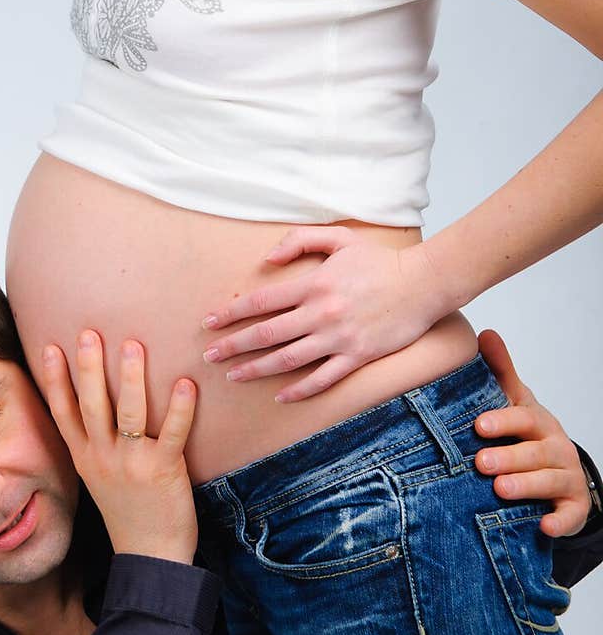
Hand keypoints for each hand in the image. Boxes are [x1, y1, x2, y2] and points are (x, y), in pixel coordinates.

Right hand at [43, 330, 198, 563]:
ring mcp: (131, 463)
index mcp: (85, 457)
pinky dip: (179, 407)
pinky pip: (171, 432)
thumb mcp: (100, 477)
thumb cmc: (130, 511)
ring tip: (132, 345)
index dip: (54, 379)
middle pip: (90, 404)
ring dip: (129, 377)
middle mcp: (102, 457)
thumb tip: (97, 407)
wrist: (151, 555)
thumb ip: (96, 444)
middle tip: (89, 333)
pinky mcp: (164, 469)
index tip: (49, 347)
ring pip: (127, 412)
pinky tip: (185, 383)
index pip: (63, 412)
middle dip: (88, 367)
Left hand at [201, 227, 444, 401]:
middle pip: (266, 334)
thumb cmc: (381, 261)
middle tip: (209, 354)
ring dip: (257, 369)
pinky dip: (300, 390)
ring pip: (288, 359)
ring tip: (234, 375)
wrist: (424, 283)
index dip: (231, 313)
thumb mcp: (339, 238)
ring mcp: (339, 337)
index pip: (261, 301)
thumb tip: (267, 260)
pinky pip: (323, 379)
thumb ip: (300, 241)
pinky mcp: (358, 356)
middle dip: (233, 345)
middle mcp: (321, 313)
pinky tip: (281, 396)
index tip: (209, 323)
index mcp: (313, 284)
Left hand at [473, 329, 591, 537]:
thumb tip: (485, 334)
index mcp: (538, 422)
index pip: (523, 418)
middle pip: (534, 452)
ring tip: (500, 489)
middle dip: (509, 457)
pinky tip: (543, 525)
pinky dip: (559, 521)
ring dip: (526, 485)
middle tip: (481, 462)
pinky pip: (569, 515)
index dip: (503, 421)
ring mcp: (566, 477)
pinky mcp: (574, 506)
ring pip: (549, 482)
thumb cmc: (527, 434)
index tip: (479, 424)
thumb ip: (501, 373)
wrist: (559, 471)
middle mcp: (556, 447)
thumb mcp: (515, 403)